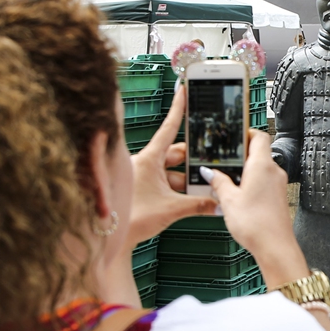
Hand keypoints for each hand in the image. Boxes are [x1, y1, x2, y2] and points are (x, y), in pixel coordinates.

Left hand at [127, 85, 217, 245]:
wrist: (111, 239)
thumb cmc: (130, 218)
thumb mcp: (171, 209)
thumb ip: (198, 204)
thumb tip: (218, 203)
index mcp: (149, 158)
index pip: (169, 127)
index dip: (179, 108)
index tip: (184, 90)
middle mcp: (145, 163)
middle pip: (176, 153)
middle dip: (194, 160)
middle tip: (212, 163)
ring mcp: (144, 176)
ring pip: (173, 170)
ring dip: (188, 179)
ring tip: (205, 189)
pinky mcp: (144, 189)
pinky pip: (167, 183)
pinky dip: (180, 189)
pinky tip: (193, 199)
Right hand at [204, 129, 305, 284]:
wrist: (275, 247)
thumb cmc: (257, 225)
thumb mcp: (228, 200)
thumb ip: (218, 182)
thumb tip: (209, 172)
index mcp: (262, 165)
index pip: (258, 136)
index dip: (245, 132)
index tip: (232, 135)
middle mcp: (274, 172)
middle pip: (259, 152)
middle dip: (240, 155)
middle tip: (223, 161)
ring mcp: (278, 185)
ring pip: (261, 169)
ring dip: (245, 172)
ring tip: (227, 181)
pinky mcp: (278, 198)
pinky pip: (264, 183)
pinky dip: (252, 184)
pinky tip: (238, 196)